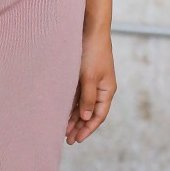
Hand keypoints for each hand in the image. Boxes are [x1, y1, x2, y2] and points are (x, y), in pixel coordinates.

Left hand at [65, 29, 115, 143]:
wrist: (90, 30)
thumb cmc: (92, 52)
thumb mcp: (89, 77)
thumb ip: (87, 98)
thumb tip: (86, 117)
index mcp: (107, 90)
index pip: (99, 115)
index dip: (88, 128)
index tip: (77, 139)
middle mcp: (100, 89)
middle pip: (90, 113)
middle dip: (79, 127)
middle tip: (67, 140)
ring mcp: (92, 83)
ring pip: (82, 106)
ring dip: (73, 118)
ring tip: (63, 131)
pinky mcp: (83, 77)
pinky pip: (77, 97)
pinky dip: (70, 106)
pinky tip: (62, 115)